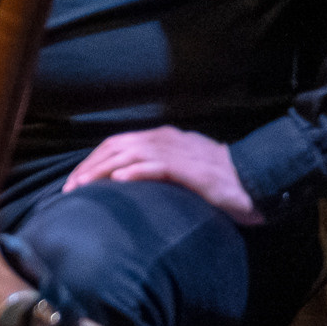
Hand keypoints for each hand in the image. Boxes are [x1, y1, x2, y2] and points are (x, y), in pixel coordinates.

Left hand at [61, 127, 262, 223]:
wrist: (257, 181)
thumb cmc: (218, 179)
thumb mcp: (181, 168)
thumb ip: (155, 168)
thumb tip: (122, 179)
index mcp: (162, 138)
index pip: (116, 144)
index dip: (92, 160)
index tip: (74, 180)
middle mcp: (166, 140)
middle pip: (116, 147)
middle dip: (89, 166)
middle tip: (70, 188)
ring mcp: (179, 152)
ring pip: (130, 155)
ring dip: (103, 170)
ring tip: (84, 186)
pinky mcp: (192, 169)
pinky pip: (158, 167)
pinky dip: (136, 172)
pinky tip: (118, 181)